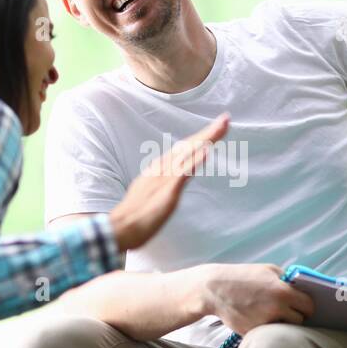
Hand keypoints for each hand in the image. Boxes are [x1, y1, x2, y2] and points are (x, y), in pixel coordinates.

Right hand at [109, 114, 229, 251]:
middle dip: (209, 132)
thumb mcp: (151, 190)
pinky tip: (207, 151)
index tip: (217, 128)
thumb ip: (163, 180)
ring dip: (205, 140)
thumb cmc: (135, 215)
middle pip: (189, 146)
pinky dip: (195, 161)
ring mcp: (164, 178)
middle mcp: (163, 168)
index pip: (184, 149)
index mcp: (160, 168)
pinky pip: (183, 174)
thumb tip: (175, 173)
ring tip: (221, 127)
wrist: (120, 228)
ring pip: (188, 154)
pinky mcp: (167, 192)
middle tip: (226, 119)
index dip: (200, 138)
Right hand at [199, 263, 315, 334]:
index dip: (307, 306)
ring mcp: (264, 322)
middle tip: (287, 311)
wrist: (214, 289)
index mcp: (283, 292)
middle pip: (300, 320)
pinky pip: (268, 333)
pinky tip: (257, 318)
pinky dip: (266, 328)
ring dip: (282, 324)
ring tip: (271, 314)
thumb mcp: (268, 270)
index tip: (303, 306)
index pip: (309, 306)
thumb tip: (303, 290)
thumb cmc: (243, 277)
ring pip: (285, 329)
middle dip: (296, 316)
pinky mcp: (253, 333)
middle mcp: (276, 309)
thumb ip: (288, 280)